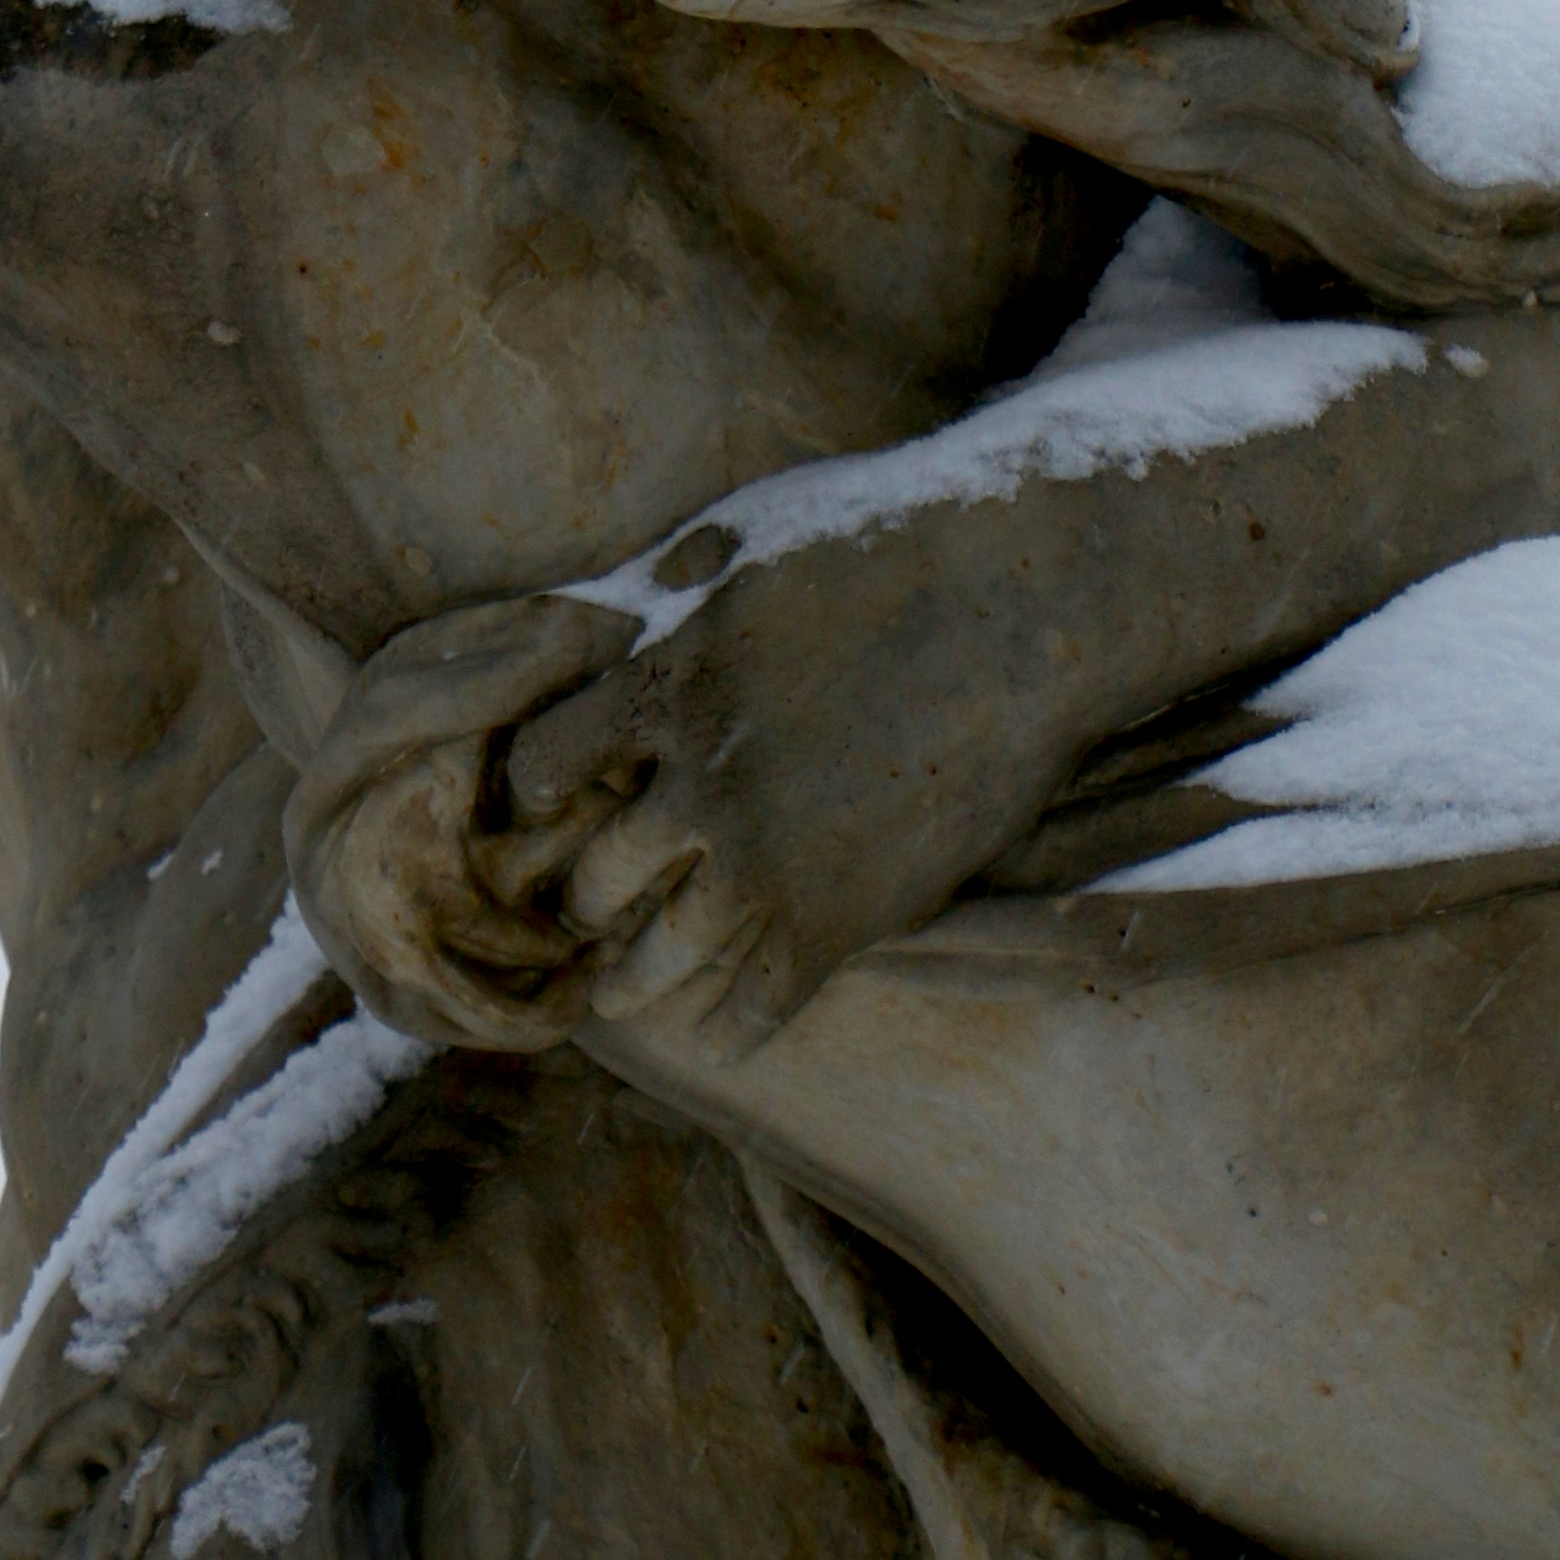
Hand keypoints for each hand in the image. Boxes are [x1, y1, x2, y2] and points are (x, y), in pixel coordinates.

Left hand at [300, 508, 1086, 1069]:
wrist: (1022, 598)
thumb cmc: (882, 542)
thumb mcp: (742, 538)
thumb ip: (660, 596)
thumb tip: (589, 616)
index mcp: (666, 682)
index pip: (538, 767)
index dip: (537, 786)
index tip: (554, 797)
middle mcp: (702, 784)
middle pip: (588, 884)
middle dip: (578, 896)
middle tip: (583, 904)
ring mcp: (772, 863)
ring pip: (652, 966)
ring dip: (629, 979)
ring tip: (625, 979)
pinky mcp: (843, 920)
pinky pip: (749, 1013)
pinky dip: (722, 1022)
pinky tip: (719, 1011)